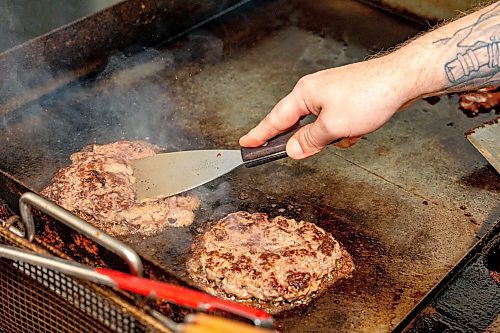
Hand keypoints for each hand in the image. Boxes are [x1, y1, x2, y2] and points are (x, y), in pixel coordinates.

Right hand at [239, 53, 415, 158]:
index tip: (246, 143)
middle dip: (305, 140)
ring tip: (347, 134)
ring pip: (319, 126)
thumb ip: (309, 141)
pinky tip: (358, 130)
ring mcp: (330, 94)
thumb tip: (292, 150)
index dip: (259, 134)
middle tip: (300, 153)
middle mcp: (314, 91)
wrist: (401, 80)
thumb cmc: (368, 95)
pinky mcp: (345, 99)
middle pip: (297, 123)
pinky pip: (335, 123)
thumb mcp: (332, 127)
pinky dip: (344, 131)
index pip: (275, 119)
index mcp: (304, 94)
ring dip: (331, 137)